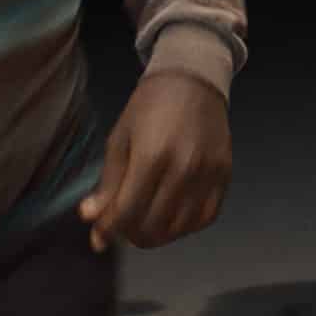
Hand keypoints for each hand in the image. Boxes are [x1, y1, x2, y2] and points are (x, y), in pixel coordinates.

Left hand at [77, 73, 231, 251]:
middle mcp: (183, 168)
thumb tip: (90, 218)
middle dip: (130, 234)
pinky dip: (186, 227)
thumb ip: (108, 182)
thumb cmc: (150, 105)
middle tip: (122, 227)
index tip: (100, 234)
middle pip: (153, 225)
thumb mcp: (120, 138)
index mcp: (151, 156)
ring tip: (144, 225)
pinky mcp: (224, 175)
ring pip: (180, 228)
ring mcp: (208, 174)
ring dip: (158, 235)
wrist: (193, 79)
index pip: (127, 212)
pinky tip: (172, 219)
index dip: (109, 230)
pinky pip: (205, 218)